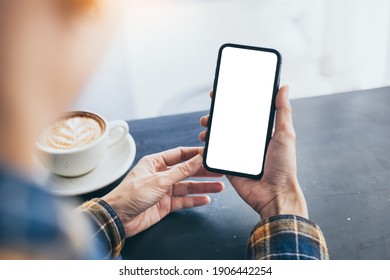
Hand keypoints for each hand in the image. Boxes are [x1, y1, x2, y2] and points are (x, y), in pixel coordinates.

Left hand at [102, 147, 223, 237]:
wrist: (118, 218)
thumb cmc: (131, 194)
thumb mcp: (159, 180)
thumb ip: (180, 171)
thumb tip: (196, 159)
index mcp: (155, 163)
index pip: (179, 155)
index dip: (195, 154)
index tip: (209, 154)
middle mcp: (160, 175)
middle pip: (186, 171)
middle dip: (202, 171)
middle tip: (218, 171)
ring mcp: (163, 190)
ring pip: (187, 186)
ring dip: (202, 187)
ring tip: (219, 186)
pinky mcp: (165, 205)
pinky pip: (183, 201)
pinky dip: (194, 200)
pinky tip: (206, 199)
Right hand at [200, 86, 307, 218]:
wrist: (274, 194)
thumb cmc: (284, 166)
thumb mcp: (285, 134)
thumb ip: (283, 111)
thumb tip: (284, 87)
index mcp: (260, 133)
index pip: (245, 112)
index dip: (234, 102)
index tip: (224, 92)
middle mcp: (247, 142)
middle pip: (229, 123)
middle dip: (217, 114)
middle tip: (211, 109)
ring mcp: (236, 153)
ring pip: (219, 137)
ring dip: (210, 129)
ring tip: (206, 124)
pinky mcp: (227, 165)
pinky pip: (215, 154)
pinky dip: (207, 146)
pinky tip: (204, 140)